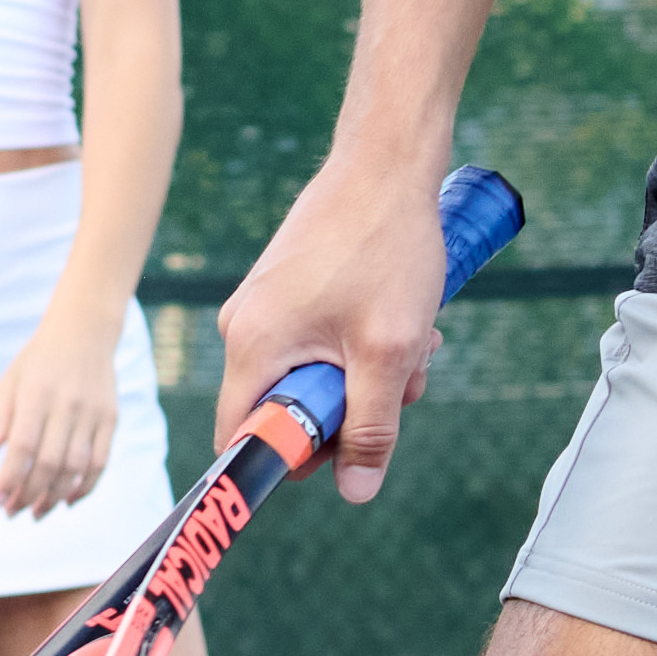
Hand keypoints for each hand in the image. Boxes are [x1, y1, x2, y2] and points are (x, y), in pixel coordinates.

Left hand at [0, 312, 129, 523]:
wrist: (84, 332)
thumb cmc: (39, 361)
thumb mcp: (11, 382)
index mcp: (36, 395)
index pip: (22, 447)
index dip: (9, 478)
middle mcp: (66, 406)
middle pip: (49, 463)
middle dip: (28, 494)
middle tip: (12, 511)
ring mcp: (92, 414)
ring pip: (75, 468)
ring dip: (53, 497)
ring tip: (36, 512)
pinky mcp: (110, 419)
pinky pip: (100, 462)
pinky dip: (84, 487)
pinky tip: (66, 500)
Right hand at [214, 157, 459, 503]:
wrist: (387, 163)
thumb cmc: (386, 248)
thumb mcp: (388, 350)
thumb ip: (372, 427)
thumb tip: (357, 492)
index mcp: (251, 346)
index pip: (244, 437)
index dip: (295, 459)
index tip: (350, 447)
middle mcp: (244, 328)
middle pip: (288, 410)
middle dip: (351, 409)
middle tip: (403, 383)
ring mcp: (265, 306)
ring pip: (314, 376)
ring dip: (368, 374)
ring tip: (413, 341)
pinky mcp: (289, 291)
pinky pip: (319, 343)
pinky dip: (362, 343)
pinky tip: (399, 318)